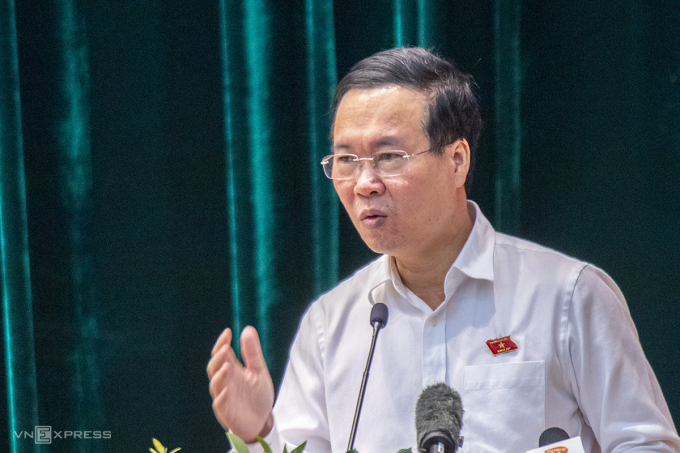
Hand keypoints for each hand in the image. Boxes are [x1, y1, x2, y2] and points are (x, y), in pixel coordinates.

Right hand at [207, 326, 274, 442]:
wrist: (262, 420)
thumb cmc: (257, 395)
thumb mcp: (258, 371)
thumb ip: (252, 353)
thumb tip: (247, 328)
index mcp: (231, 370)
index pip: (222, 354)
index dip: (222, 343)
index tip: (227, 332)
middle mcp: (225, 381)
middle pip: (214, 367)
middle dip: (218, 358)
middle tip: (225, 348)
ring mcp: (224, 396)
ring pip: (216, 385)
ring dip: (220, 375)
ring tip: (227, 366)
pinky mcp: (226, 412)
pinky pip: (220, 404)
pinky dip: (221, 397)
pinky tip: (225, 391)